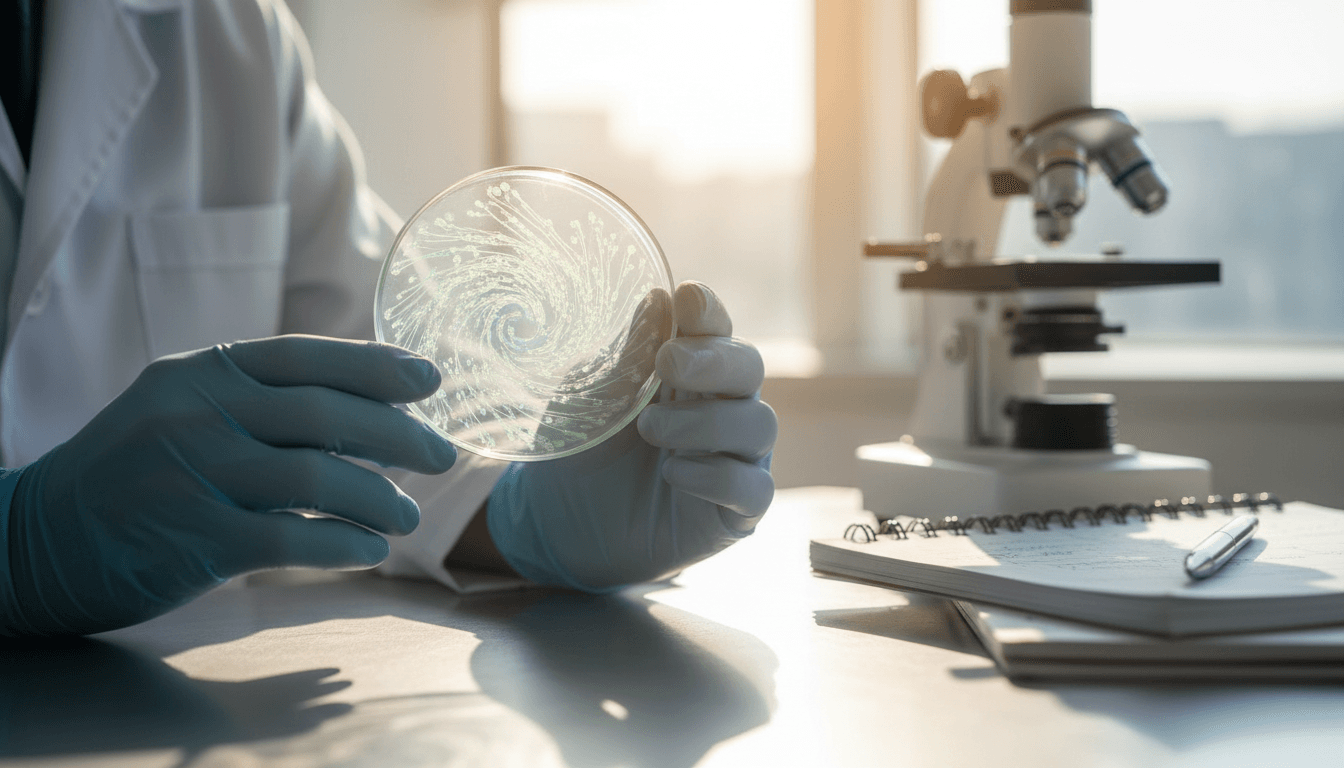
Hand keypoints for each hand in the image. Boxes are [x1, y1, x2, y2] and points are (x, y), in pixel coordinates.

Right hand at [0, 336, 456, 636]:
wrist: (37, 539)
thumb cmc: (135, 473)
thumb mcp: (188, 414)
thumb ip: (265, 405)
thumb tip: (370, 401)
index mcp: (201, 374)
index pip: (305, 357)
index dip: (376, 366)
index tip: (430, 381)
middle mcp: (195, 413)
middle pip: (323, 412)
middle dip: (398, 435)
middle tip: (442, 456)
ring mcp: (188, 474)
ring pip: (313, 475)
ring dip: (378, 497)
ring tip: (407, 516)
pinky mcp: (189, 537)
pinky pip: (287, 538)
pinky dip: (340, 544)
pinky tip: (366, 549)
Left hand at [485, 282, 776, 590]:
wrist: (562, 528)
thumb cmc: (583, 453)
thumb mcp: (592, 401)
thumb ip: (627, 358)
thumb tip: (657, 299)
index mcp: (688, 371)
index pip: (714, 330)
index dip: (708, 312)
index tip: (687, 298)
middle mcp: (721, 408)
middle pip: (749, 368)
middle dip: (713, 360)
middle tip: (668, 362)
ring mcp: (734, 459)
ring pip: (758, 424)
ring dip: (705, 421)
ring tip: (650, 429)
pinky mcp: (735, 511)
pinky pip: (753, 487)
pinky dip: (717, 476)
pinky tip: (674, 473)